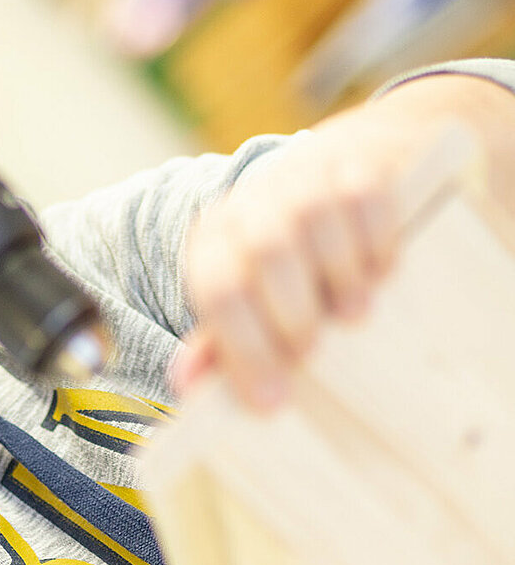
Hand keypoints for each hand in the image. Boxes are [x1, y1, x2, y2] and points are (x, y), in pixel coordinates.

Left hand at [172, 73, 514, 409]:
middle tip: (310, 352)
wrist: (334, 169)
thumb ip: (218, 342)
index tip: (273, 402)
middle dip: (291, 314)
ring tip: (352, 316)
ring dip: (338, 277)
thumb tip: (184, 384)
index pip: (218, 292)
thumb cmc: (285, 258)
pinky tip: (380, 273)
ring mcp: (303, 178)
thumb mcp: (246, 296)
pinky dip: (376, 240)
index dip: (244, 350)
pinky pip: (365, 196)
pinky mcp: (357, 162)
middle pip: (265, 254)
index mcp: (213, 243)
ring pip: (314, 219)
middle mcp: (251, 205)